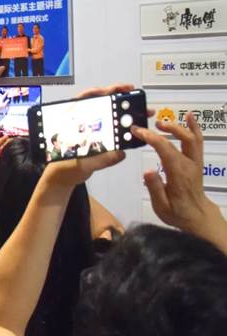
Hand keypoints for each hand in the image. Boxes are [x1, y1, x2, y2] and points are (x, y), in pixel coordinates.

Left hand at [43, 83, 139, 187]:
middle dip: (119, 99)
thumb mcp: (81, 164)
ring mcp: (91, 131)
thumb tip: (118, 153)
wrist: (63, 179)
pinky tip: (135, 128)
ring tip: (140, 112)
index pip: (86, 99)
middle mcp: (83, 124)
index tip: (115, 90)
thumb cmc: (63, 168)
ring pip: (109, 116)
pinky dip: (124, 128)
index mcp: (73, 124)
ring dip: (124, 114)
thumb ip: (99, 160)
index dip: (101, 91)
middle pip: (102, 105)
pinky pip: (113, 130)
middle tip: (134, 96)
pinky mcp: (98, 140)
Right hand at [131, 113, 225, 246]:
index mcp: (178, 174)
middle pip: (182, 139)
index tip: (137, 131)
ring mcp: (196, 162)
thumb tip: (147, 170)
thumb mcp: (161, 206)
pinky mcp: (197, 162)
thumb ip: (154, 187)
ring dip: (179, 126)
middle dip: (166, 129)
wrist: (197, 216)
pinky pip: (198, 142)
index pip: (165, 149)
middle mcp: (189, 165)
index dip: (151, 138)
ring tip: (164, 120)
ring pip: (193, 138)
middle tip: (149, 126)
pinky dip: (194, 128)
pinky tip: (190, 118)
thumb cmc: (177, 212)